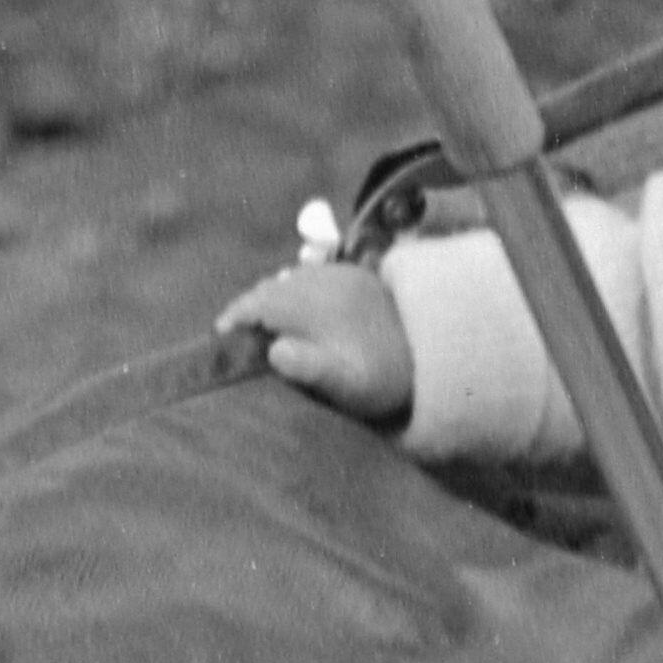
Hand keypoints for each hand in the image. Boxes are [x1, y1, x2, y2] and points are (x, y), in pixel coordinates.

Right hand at [222, 256, 415, 426]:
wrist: (440, 358)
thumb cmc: (387, 381)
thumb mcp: (351, 387)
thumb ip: (312, 370)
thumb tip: (275, 351)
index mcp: (320, 306)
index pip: (262, 302)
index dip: (237, 316)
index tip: (221, 335)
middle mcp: (329, 282)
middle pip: (274, 287)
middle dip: (252, 306)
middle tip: (237, 332)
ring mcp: (346, 275)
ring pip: (293, 278)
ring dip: (273, 296)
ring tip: (262, 322)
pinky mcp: (361, 276)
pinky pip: (316, 275)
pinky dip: (297, 289)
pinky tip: (298, 310)